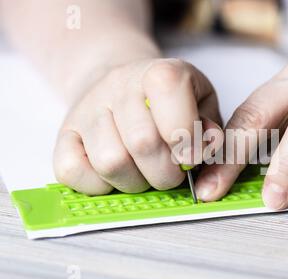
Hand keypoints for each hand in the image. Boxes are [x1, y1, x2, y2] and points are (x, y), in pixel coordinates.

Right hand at [54, 58, 222, 194]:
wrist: (123, 83)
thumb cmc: (170, 102)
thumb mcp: (202, 105)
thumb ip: (212, 132)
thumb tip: (204, 155)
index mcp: (160, 74)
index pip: (174, 111)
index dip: (187, 144)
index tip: (190, 158)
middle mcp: (119, 85)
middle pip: (143, 144)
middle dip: (166, 173)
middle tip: (172, 173)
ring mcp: (86, 109)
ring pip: (110, 163)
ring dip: (135, 181)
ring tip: (144, 171)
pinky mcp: (64, 133)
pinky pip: (73, 171)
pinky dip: (98, 185)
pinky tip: (116, 174)